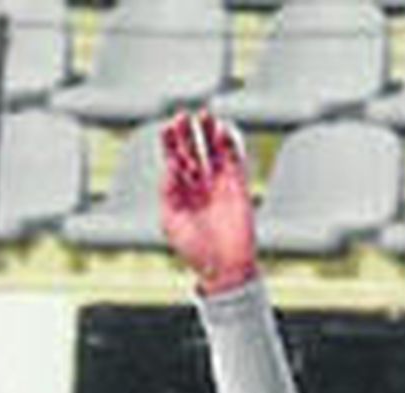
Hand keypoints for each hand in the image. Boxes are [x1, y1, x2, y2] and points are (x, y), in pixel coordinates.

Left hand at [160, 109, 257, 296]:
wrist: (223, 266)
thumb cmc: (193, 249)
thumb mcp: (171, 221)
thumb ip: (168, 192)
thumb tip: (170, 164)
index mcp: (179, 193)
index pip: (174, 161)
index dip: (170, 143)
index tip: (167, 127)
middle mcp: (198, 185)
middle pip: (192, 150)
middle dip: (187, 133)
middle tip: (183, 115)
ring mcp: (218, 183)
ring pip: (212, 150)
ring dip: (208, 132)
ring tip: (204, 115)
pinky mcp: (237, 184)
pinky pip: (233, 158)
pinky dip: (228, 143)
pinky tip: (221, 130)